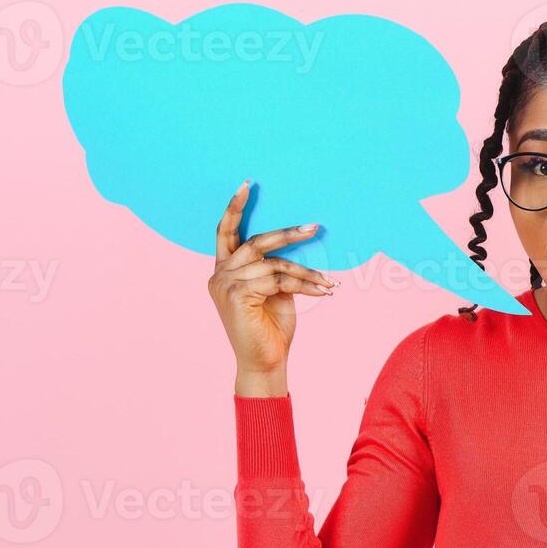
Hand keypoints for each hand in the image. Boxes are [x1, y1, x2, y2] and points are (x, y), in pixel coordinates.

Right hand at [207, 181, 336, 393]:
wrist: (266, 363)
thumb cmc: (271, 329)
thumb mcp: (275, 291)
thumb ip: (275, 268)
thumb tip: (298, 244)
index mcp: (224, 270)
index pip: (225, 232)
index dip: (234, 207)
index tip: (247, 184)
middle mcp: (219, 274)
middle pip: (255, 242)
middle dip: (287, 233)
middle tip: (314, 226)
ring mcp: (224, 285)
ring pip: (272, 264)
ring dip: (305, 271)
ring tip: (327, 281)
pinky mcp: (236, 296)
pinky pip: (277, 280)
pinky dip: (304, 284)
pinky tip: (322, 290)